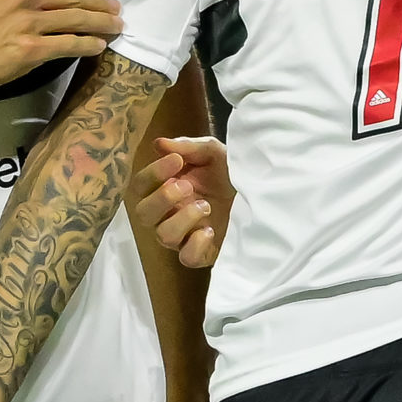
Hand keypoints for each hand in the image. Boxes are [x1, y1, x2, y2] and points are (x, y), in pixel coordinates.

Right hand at [129, 135, 232, 267]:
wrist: (260, 193)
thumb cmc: (229, 173)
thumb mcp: (213, 153)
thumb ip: (188, 147)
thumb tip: (158, 143)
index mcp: (165, 188)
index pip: (141, 186)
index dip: (153, 173)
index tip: (176, 161)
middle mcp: (168, 214)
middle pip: (143, 214)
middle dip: (162, 198)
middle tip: (186, 185)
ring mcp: (184, 235)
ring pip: (164, 235)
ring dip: (182, 218)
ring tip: (205, 205)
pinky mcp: (203, 253)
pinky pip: (187, 257)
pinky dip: (195, 245)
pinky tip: (210, 230)